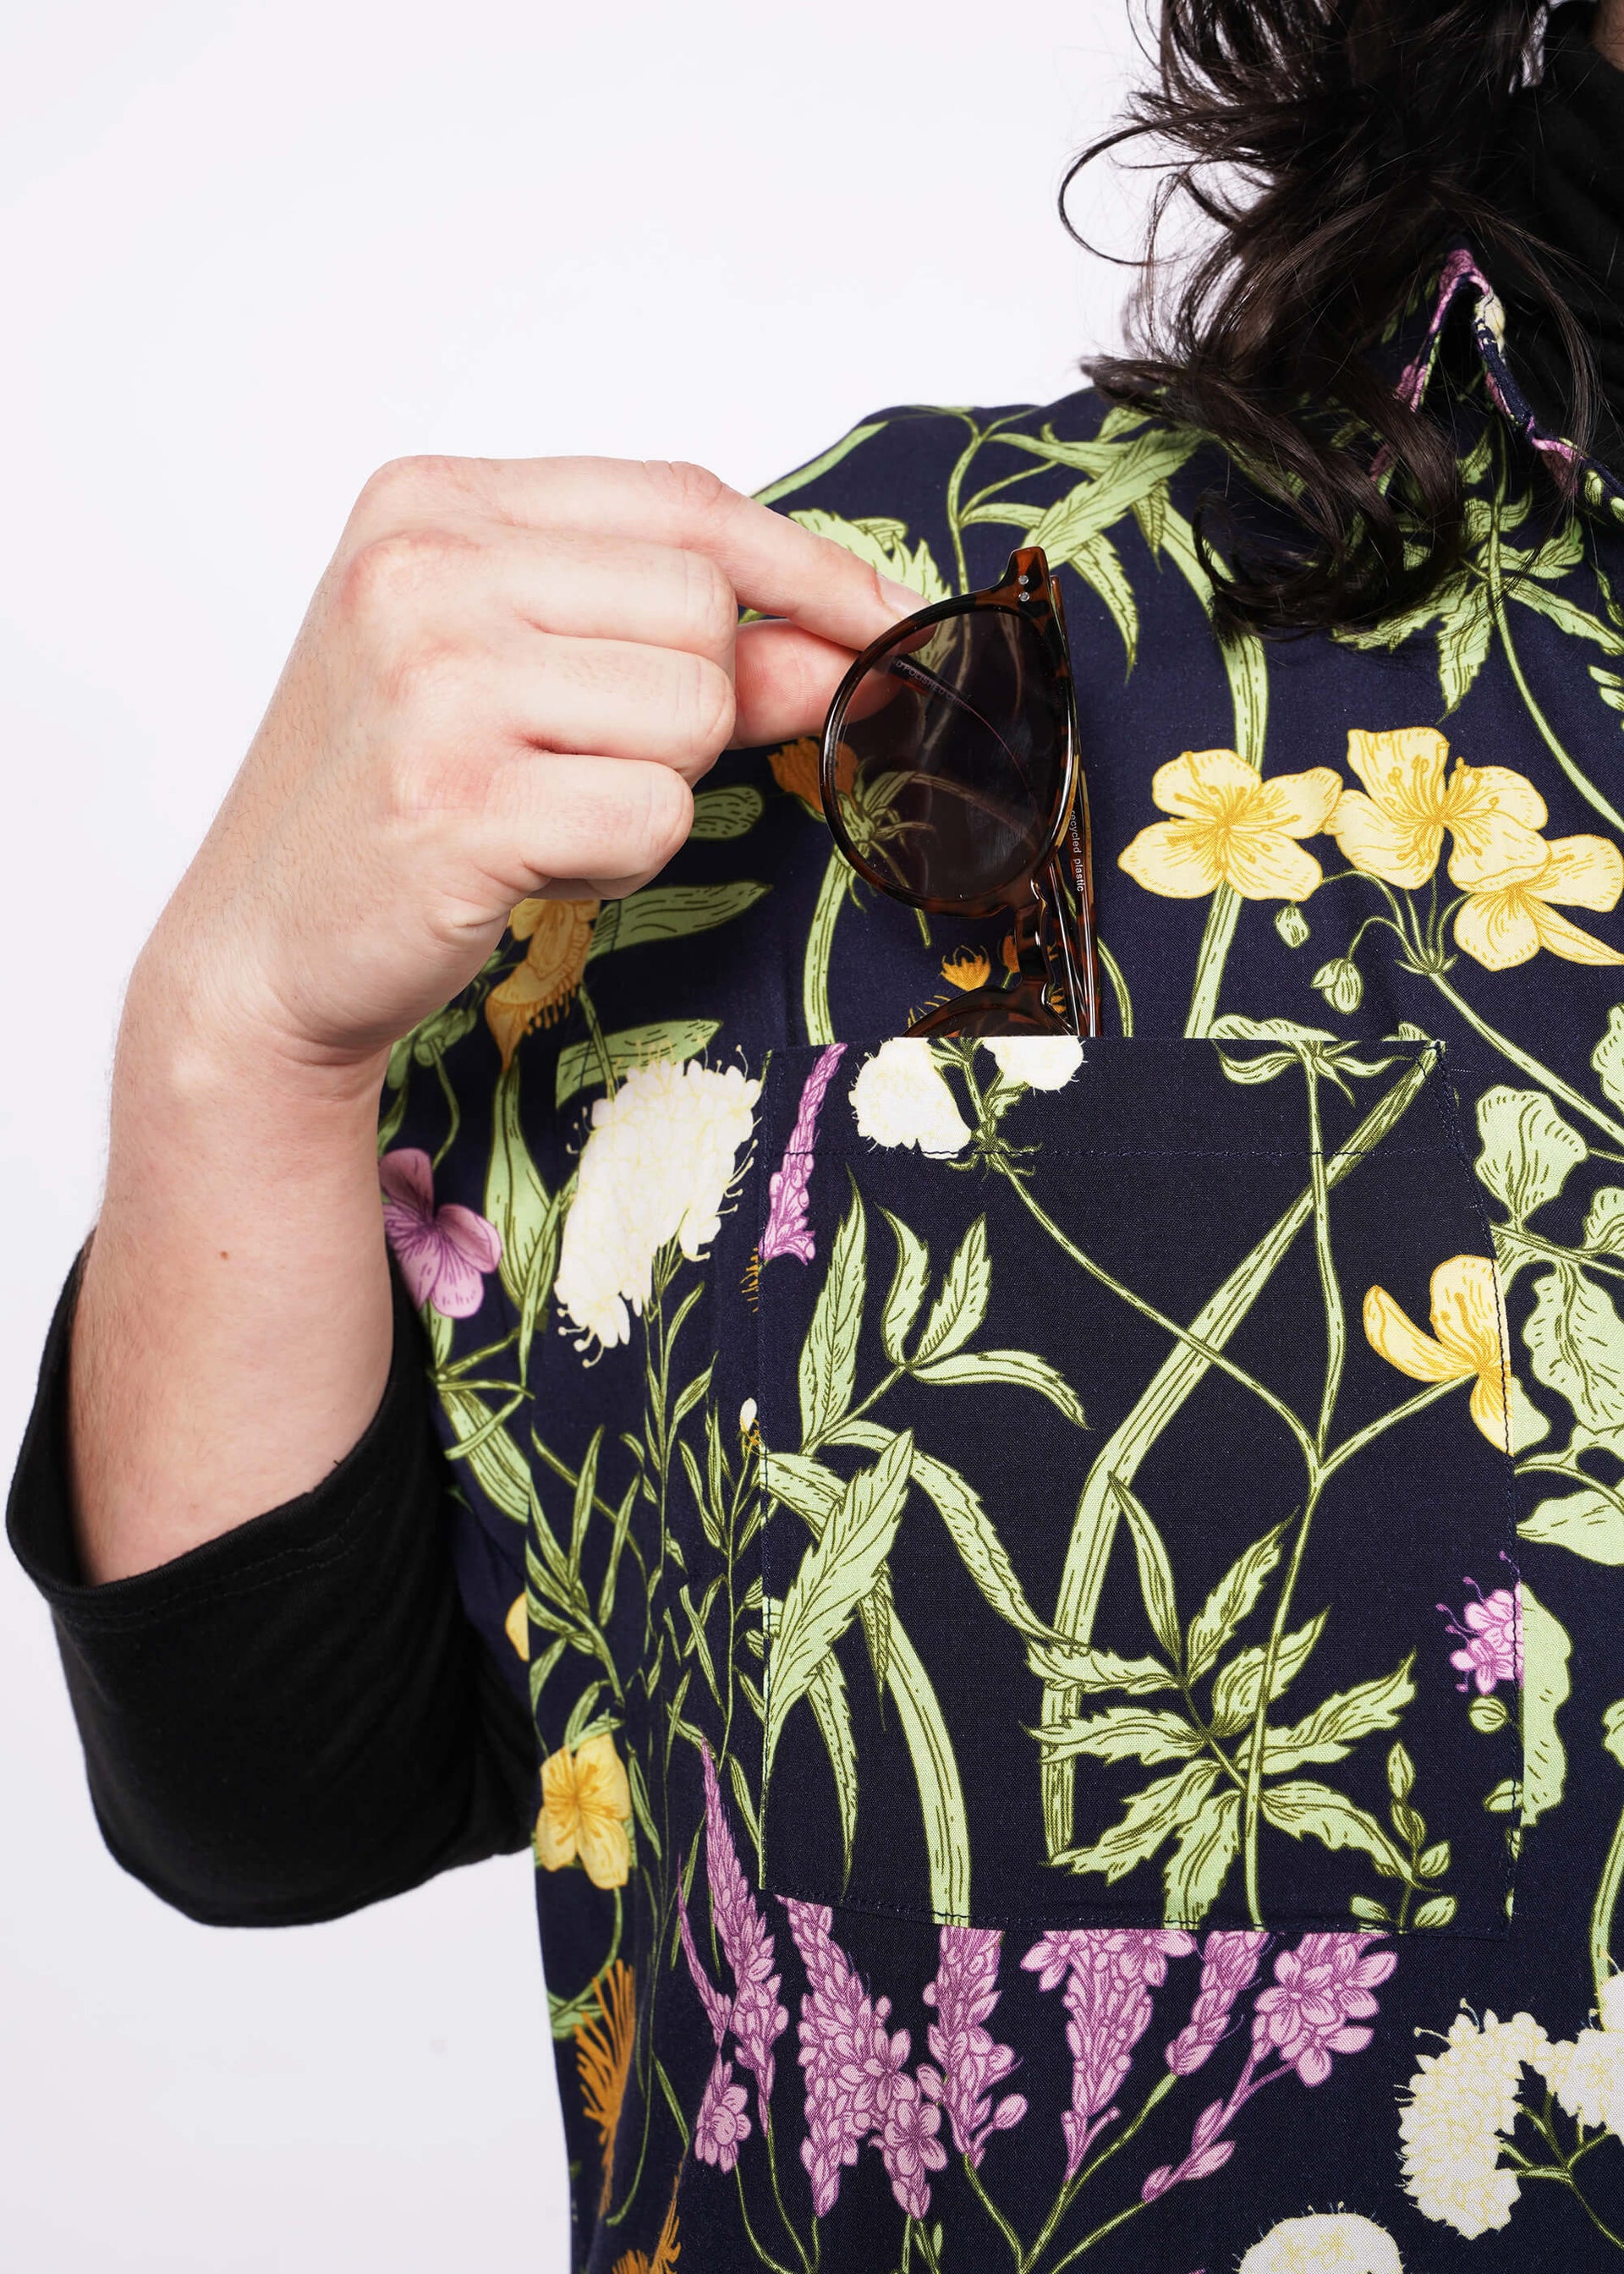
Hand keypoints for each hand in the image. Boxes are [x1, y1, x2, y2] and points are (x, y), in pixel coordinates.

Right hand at [142, 454, 918, 1078]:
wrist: (262, 944)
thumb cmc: (391, 799)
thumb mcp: (522, 680)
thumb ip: (675, 644)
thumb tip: (837, 645)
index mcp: (430, 504)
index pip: (682, 500)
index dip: (806, 568)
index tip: (882, 621)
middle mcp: (421, 568)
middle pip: (703, 608)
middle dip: (691, 708)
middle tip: (583, 762)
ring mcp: (433, 680)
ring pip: (694, 711)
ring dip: (654, 789)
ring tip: (544, 811)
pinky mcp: (459, 799)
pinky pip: (657, 814)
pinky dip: (622, 860)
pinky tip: (533, 864)